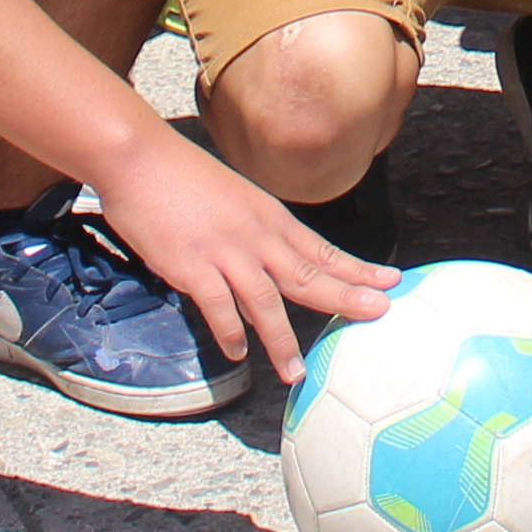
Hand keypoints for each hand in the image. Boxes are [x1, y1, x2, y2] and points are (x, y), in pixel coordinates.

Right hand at [91, 130, 391, 385]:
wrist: (140, 158)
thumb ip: (254, 231)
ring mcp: (225, 251)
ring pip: (266, 301)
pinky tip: (238, 352)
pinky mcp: (192, 265)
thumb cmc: (182, 177)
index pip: (323, 250)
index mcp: (269, 217)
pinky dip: (230, 332)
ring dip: (282, 340)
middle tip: (378, 315)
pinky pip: (218, 307)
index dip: (357, 269)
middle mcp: (256, 235)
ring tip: (295, 373)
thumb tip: (265, 264)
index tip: (390, 283)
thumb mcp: (235, 198)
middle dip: (347, 297)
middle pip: (309, 273)